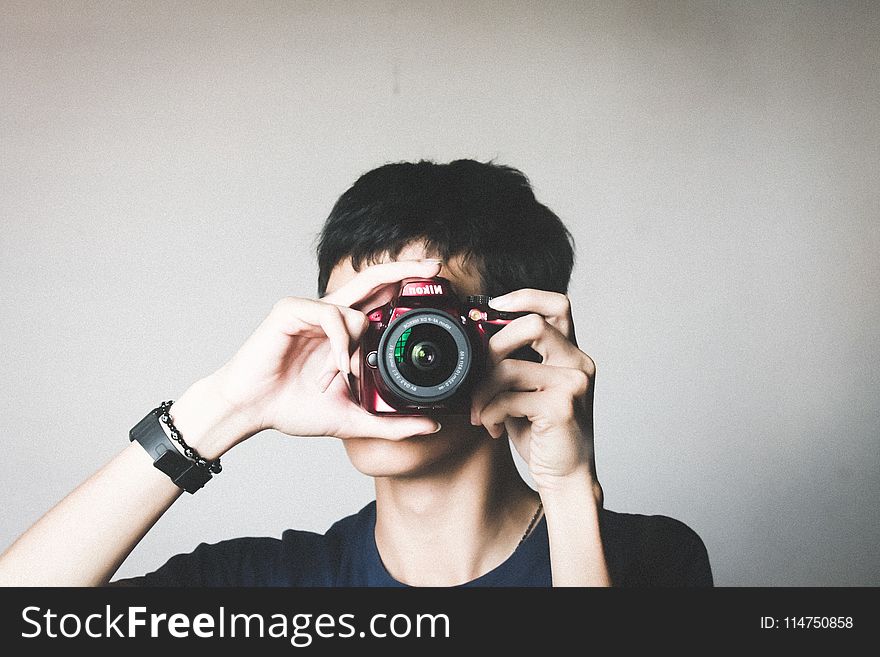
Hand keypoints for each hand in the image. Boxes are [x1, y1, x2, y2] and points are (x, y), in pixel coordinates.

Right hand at [203, 260, 442, 449]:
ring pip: (354, 306)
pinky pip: (330, 315)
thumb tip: (433, 426)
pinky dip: (340, 341)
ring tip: (345, 375)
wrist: (252, 411)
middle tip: (434, 268)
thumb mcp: (353, 418)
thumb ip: (391, 423)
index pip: (380, 301)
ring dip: (358, 343)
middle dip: (404, 270)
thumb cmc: (294, 408)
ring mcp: (310, 310)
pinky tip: (337, 366)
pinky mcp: (291, 311)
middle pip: (373, 280)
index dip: (405, 291)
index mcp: (344, 332)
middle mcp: (331, 315)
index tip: (436, 288)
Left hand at [469, 289, 601, 500]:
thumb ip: (513, 362)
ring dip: (483, 391)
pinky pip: (508, 398)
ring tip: (480, 411)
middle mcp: (579, 363)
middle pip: (534, 325)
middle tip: (480, 371)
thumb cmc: (542, 432)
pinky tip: (493, 427)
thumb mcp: (526, 390)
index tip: (494, 305)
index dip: (526, 296)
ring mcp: (574, 384)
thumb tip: (477, 336)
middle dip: (494, 346)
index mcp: (571, 354)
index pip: (558, 305)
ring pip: (510, 367)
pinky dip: (490, 413)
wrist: (566, 476)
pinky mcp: (561, 407)